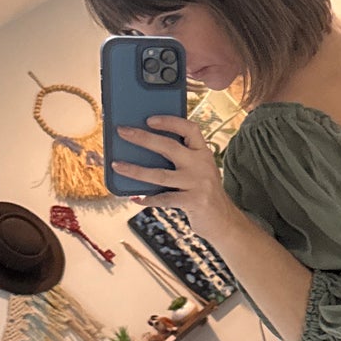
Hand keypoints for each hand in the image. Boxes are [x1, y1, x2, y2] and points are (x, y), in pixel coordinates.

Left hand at [115, 117, 232, 240]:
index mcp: (203, 153)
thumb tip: (143, 150)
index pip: (190, 129)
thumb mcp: (198, 171)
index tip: (149, 119)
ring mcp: (198, 184)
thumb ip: (181, 160)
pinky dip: (148, 199)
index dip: (170, 121)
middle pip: (169, 147)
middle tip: (122, 132)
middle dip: (142, 138)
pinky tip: (135, 198)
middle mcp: (202, 165)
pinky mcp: (194, 201)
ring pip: (160, 175)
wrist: (224, 220)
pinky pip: (164, 199)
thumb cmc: (203, 192)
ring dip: (135, 170)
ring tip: (117, 165)